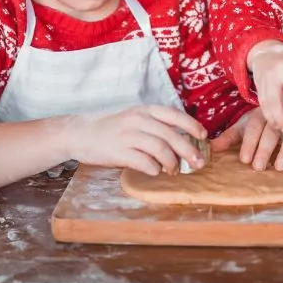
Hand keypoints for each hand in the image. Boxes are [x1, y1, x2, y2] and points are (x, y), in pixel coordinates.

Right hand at [65, 105, 207, 177]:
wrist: (80, 133)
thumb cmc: (111, 128)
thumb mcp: (133, 118)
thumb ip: (154, 126)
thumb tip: (181, 141)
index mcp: (144, 110)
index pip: (174, 115)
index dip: (192, 126)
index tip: (203, 137)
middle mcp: (138, 120)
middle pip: (171, 135)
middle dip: (189, 151)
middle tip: (198, 163)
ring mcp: (128, 135)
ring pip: (161, 150)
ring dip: (172, 163)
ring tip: (173, 171)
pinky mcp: (119, 152)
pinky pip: (145, 162)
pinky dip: (154, 169)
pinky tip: (155, 171)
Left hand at [212, 107, 282, 170]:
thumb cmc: (261, 124)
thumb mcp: (244, 127)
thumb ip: (229, 137)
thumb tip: (211, 147)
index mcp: (261, 114)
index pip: (254, 127)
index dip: (249, 143)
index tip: (245, 159)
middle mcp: (279, 117)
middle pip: (272, 132)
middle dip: (264, 149)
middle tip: (258, 166)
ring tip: (279, 166)